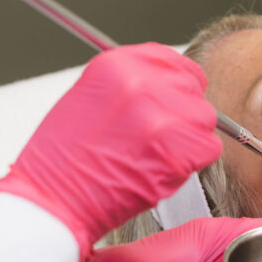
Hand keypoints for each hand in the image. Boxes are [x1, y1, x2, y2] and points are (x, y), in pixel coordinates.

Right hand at [0, 44, 221, 254]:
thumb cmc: (63, 160)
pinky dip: (193, 162)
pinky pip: (208, 149)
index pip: (171, 60)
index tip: (175, 98)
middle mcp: (142, 83)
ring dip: (189, 138)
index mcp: (117, 65)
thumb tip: (168, 87)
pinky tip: (163, 169)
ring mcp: (162, 115)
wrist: (52, 201)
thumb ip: (131, 86)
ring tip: (156, 155)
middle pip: (192, 88)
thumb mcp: (89, 98)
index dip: (178, 82)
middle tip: (160, 137)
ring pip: (205, 119)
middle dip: (182, 112)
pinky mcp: (177, 150)